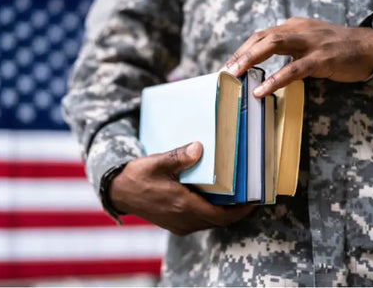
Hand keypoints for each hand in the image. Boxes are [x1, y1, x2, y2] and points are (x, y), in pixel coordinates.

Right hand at [109, 142, 254, 234]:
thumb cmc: (137, 177)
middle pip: (219, 221)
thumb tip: (199, 147)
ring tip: (236, 197)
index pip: (221, 216)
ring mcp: (178, 224)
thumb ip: (179, 157)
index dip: (241, 211)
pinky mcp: (174, 224)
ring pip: (209, 222)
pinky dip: (210, 213)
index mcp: (183, 205)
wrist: (118, 192)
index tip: (255, 201)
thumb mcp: (157, 163)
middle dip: (236, 211)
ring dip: (223, 213)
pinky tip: (214, 199)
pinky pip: (199, 222)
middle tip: (250, 196)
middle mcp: (183, 219)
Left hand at [223, 17, 372, 96]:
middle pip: (262, 37)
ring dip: (251, 59)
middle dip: (241, 54)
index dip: (243, 50)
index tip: (229, 65)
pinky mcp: (322, 58)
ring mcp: (310, 42)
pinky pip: (294, 69)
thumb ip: (288, 49)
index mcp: (293, 26)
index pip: (261, 35)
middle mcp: (298, 29)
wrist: (370, 47)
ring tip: (236, 75)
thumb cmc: (337, 48)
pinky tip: (262, 90)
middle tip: (227, 71)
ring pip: (274, 45)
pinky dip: (275, 80)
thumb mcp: (309, 42)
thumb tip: (264, 65)